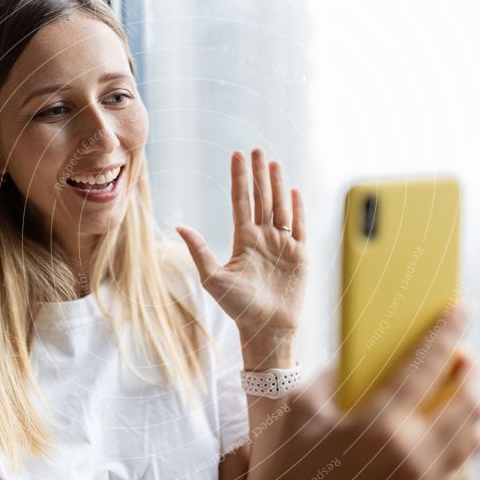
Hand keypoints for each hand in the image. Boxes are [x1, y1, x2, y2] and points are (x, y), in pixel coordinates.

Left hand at [175, 148, 306, 334]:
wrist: (267, 328)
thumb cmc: (238, 307)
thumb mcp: (213, 278)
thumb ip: (198, 251)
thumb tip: (179, 226)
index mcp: (244, 241)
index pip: (241, 201)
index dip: (240, 178)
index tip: (237, 156)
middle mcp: (263, 239)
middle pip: (262, 199)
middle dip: (259, 174)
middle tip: (257, 150)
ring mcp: (283, 246)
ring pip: (280, 208)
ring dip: (277, 185)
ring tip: (274, 163)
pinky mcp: (300, 256)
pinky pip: (300, 227)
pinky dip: (298, 209)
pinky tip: (293, 191)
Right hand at [246, 306, 479, 479]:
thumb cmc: (285, 460)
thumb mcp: (298, 405)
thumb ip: (333, 373)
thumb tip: (361, 353)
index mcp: (380, 426)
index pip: (427, 366)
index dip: (447, 332)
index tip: (461, 309)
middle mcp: (411, 456)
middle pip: (469, 402)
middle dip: (474, 369)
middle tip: (462, 352)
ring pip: (473, 436)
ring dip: (474, 403)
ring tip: (460, 384)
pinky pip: (462, 466)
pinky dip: (465, 440)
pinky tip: (448, 427)